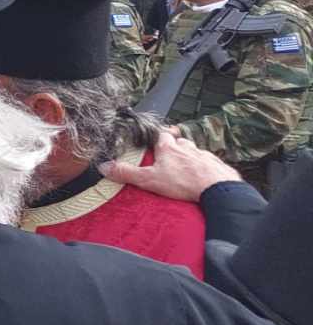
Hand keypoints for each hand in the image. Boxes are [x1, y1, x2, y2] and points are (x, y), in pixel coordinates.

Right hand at [100, 133, 239, 202]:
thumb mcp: (149, 180)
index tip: (153, 139)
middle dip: (174, 146)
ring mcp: (204, 156)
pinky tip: (203, 177)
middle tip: (169, 156)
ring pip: (195, 151)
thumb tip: (105, 167)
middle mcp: (187, 149)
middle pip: (179, 141)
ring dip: (190, 156)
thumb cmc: (184, 183)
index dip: (157, 136)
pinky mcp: (218, 166)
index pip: (161, 135)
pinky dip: (205, 168)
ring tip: (185, 168)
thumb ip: (127, 173)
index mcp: (169, 148)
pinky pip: (210, 163)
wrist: (218, 189)